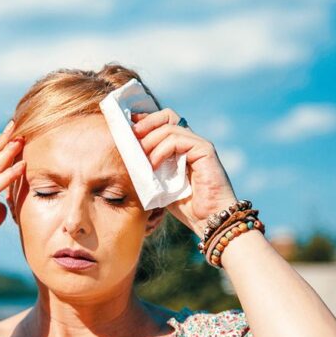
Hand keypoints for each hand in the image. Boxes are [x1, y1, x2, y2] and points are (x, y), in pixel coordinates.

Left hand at [131, 109, 237, 236]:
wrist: (208, 220)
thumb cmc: (187, 207)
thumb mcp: (161, 184)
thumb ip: (150, 168)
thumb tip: (127, 157)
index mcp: (182, 148)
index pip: (163, 122)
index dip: (145, 121)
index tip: (128, 128)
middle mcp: (191, 142)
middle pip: (167, 116)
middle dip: (146, 123)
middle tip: (131, 137)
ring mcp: (199, 144)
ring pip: (169, 127)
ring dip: (150, 141)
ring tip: (140, 159)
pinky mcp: (205, 150)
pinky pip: (177, 140)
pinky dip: (161, 150)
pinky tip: (153, 165)